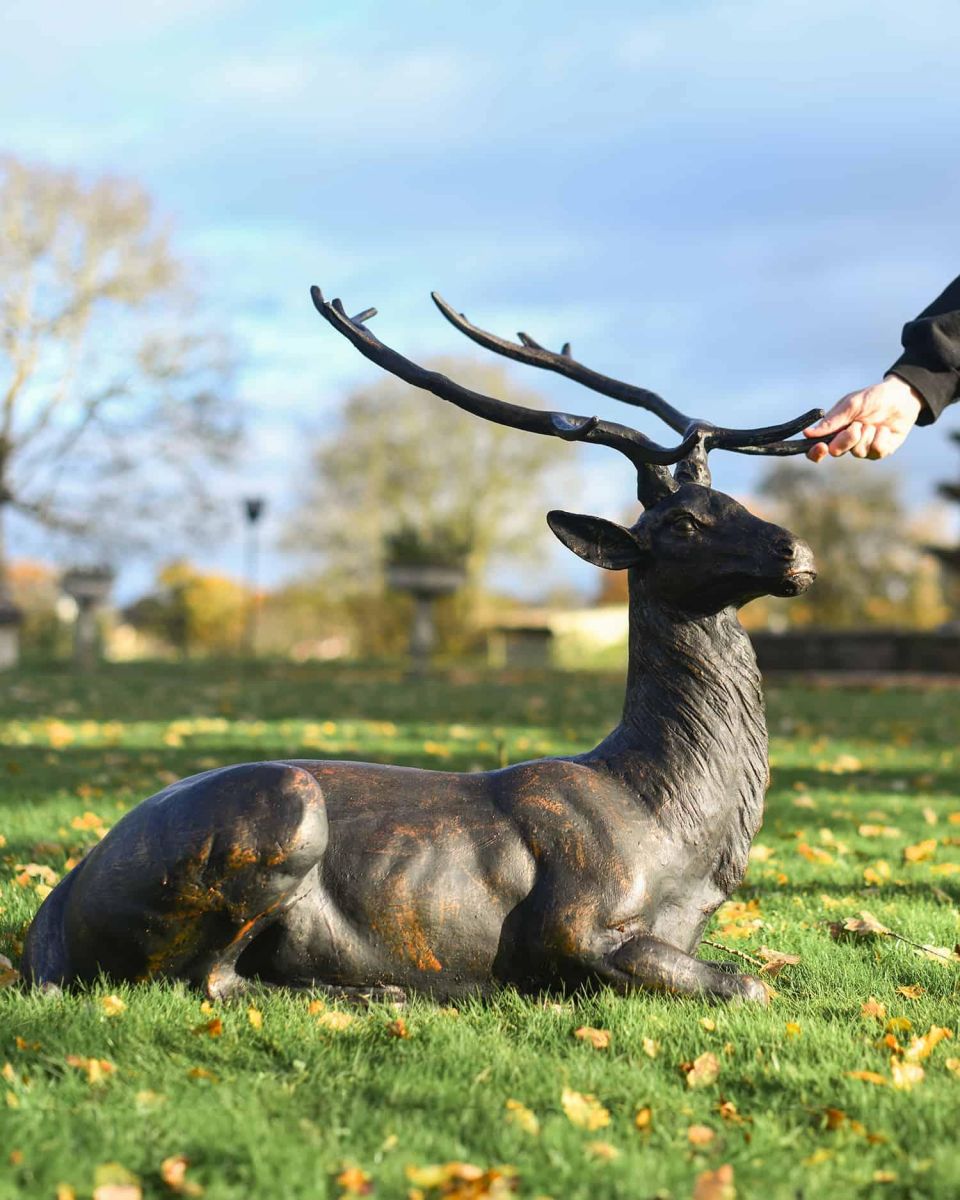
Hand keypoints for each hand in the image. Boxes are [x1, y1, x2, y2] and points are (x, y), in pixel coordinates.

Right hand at [803, 375, 923, 461]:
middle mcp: (846, 442)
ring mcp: (863, 448)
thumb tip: (807, 433)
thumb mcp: (851, 405)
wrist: (902, 397)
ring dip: (867, 434)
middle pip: (836, 451)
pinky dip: (881, 437)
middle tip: (857, 425)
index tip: (821, 447)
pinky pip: (876, 451)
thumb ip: (831, 421)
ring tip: (873, 422)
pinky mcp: (880, 452)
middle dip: (847, 438)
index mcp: (834, 430)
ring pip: (858, 451)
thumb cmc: (873, 397)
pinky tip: (884, 429)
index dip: (816, 452)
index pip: (817, 449)